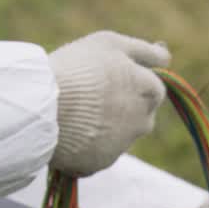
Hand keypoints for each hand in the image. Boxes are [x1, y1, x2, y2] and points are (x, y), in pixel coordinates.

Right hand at [48, 31, 169, 176]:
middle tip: (90, 97)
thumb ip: (144, 51)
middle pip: (140, 117)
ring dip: (103, 128)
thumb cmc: (77, 67)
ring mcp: (121, 145)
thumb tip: (166, 55)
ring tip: (72, 113)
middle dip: (123, 109)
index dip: (132, 83)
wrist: (42, 105)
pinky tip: (66, 132)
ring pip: (117, 137)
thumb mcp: (111, 44)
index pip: (154, 89)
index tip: (108, 79)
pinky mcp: (99, 163)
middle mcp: (142, 122)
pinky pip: (95, 154)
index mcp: (149, 91)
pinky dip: (85, 146)